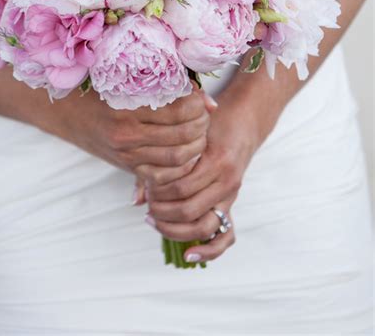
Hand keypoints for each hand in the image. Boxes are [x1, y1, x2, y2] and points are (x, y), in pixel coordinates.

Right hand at [35, 82, 216, 186]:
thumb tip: (211, 103)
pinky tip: (186, 152)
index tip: (199, 99)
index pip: (180, 109)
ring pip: (178, 157)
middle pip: (183, 135)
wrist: (71, 115)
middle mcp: (127, 133)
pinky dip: (182, 166)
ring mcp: (128, 154)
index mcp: (129, 106)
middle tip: (205, 116)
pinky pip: (164, 175)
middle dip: (202, 125)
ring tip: (199, 133)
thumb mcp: (133, 81)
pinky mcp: (129, 168)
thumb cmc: (104, 90)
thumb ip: (171, 87)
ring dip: (197, 145)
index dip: (197, 104)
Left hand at [144, 91, 261, 262]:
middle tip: (148, 207)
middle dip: (163, 212)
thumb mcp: (189, 134)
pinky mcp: (230, 205)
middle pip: (189, 210)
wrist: (244, 123)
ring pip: (203, 227)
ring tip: (155, 222)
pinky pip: (225, 237)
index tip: (146, 189)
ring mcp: (230, 196)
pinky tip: (188, 255)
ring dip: (175, 231)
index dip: (159, 193)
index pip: (181, 187)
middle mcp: (226, 182)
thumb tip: (135, 199)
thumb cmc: (211, 125)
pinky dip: (208, 251)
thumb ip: (162, 160)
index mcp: (216, 161)